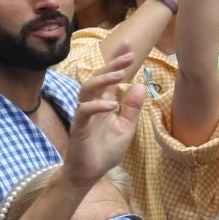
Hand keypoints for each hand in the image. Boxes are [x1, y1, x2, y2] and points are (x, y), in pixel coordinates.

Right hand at [62, 46, 143, 185]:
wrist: (90, 174)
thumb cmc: (105, 151)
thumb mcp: (126, 128)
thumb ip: (133, 108)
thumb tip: (140, 86)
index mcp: (104, 103)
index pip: (110, 78)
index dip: (117, 62)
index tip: (129, 46)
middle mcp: (92, 105)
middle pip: (98, 78)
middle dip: (112, 65)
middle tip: (129, 55)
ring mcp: (84, 115)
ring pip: (87, 89)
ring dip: (104, 80)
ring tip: (121, 74)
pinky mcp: (78, 128)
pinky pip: (84, 111)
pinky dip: (97, 106)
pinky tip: (112, 105)